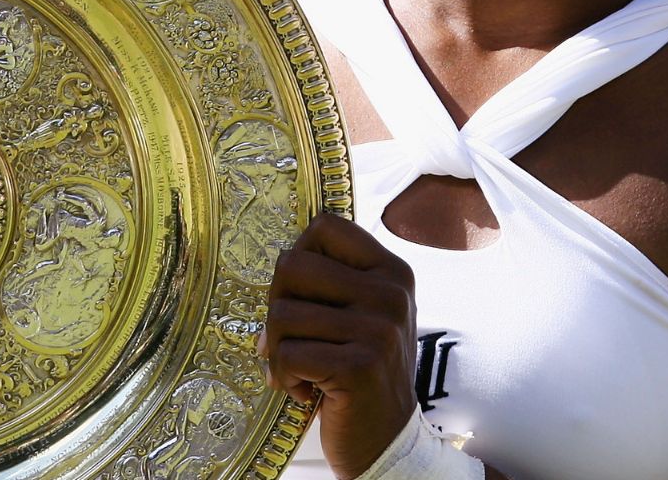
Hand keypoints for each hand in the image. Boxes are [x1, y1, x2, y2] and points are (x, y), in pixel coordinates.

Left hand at [263, 213, 420, 479]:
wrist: (387, 440)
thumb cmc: (361, 373)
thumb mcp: (362, 316)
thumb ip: (332, 282)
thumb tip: (281, 262)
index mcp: (392, 271)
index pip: (326, 226)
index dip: (298, 255)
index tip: (300, 294)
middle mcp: (390, 293)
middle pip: (293, 265)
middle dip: (276, 306)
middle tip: (288, 339)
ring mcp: (378, 329)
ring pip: (283, 313)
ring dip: (277, 349)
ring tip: (299, 370)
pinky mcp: (359, 366)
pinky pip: (287, 354)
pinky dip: (283, 376)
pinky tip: (304, 391)